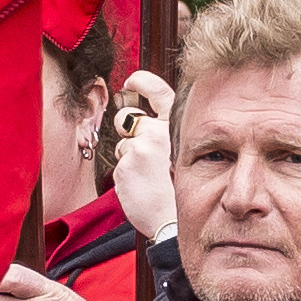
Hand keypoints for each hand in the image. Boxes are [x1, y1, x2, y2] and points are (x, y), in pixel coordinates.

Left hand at [109, 70, 177, 240]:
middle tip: (141, 150)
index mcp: (176, 125)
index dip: (142, 81)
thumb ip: (164, 131)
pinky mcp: (125, 164)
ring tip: (147, 176)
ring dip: (128, 157)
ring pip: (121, 145)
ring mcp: (140, 147)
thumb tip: (138, 118)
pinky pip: (118, 164)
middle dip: (125, 129)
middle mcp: (158, 131)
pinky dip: (125, 175)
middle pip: (126, 118)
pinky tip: (140, 186)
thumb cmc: (180, 189)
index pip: (157, 90)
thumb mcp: (182, 151)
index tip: (132, 81)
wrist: (175, 220)